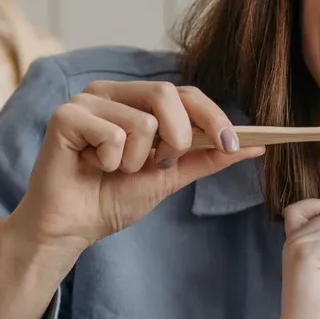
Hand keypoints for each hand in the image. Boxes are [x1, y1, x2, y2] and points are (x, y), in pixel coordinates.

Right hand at [0, 80, 264, 318]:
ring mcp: (86, 100)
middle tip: (160, 164)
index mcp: (137, 100)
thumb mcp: (171, 176)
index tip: (233, 144)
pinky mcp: (64, 115)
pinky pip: (112, 134)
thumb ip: (208, 157)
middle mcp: (112, 91)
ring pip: (142, 121)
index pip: (186, 93)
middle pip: (167, 93)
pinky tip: (92, 167)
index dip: (213, 116)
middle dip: (178, 137)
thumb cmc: (114, 198)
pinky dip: (110, 162)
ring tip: (115, 169)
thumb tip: (254, 145)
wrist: (73, 228)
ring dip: (137, 160)